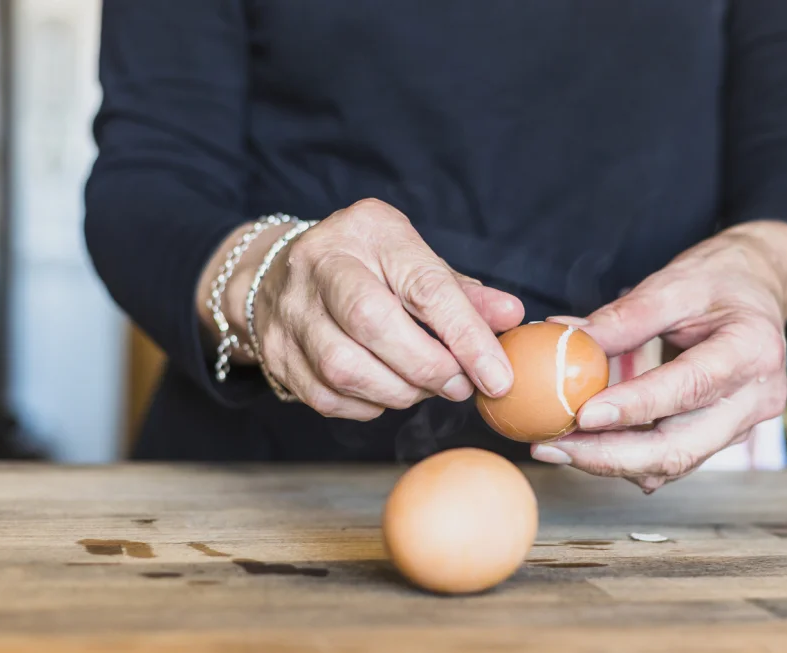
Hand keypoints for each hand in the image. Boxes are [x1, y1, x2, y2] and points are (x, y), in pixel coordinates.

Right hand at [197, 199, 523, 418]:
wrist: (281, 272)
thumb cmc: (368, 267)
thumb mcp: (417, 261)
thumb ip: (463, 294)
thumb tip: (511, 316)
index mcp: (368, 230)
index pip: (424, 286)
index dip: (466, 337)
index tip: (497, 377)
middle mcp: (320, 263)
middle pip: (373, 323)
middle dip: (428, 367)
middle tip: (460, 386)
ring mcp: (289, 309)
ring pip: (345, 368)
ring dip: (399, 392)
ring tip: (425, 388)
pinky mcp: (275, 352)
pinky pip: (326, 396)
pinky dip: (368, 405)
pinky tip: (387, 392)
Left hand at [531, 220, 786, 491]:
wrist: (756, 292)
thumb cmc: (718, 282)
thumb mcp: (674, 283)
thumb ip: (625, 316)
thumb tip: (566, 339)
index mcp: (752, 350)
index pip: (689, 388)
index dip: (634, 408)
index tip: (583, 415)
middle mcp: (755, 399)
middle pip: (681, 447)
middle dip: (611, 456)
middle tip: (553, 447)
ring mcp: (741, 426)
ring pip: (673, 463)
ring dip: (610, 463)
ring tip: (555, 447)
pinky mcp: (720, 438)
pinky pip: (672, 461)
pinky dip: (626, 459)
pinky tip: (584, 448)